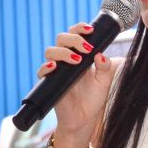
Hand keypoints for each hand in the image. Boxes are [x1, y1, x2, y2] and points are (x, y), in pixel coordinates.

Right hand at [39, 22, 115, 146]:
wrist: (85, 120)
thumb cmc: (93, 99)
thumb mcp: (104, 82)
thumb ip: (106, 68)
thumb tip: (100, 55)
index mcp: (79, 55)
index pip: (75, 34)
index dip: (80, 28)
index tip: (90, 30)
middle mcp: (66, 59)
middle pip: (61, 38)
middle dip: (73, 38)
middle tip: (86, 48)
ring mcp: (57, 70)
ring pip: (50, 51)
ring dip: (63, 51)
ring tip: (77, 60)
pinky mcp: (49, 83)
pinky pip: (41, 71)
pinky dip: (47, 67)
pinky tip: (55, 67)